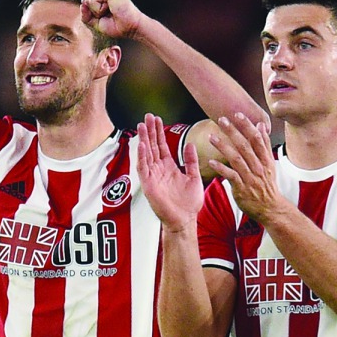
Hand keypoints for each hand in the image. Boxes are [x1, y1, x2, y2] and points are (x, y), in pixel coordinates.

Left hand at [80, 0, 145, 39]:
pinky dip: (99, 9)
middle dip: (94, 13)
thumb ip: (86, 15)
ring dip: (97, 12)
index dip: (92, 15)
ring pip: (89, 1)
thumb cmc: (118, 26)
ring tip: (111, 12)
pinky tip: (111, 9)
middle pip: (86, 1)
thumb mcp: (96, 23)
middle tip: (109, 16)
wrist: (130, 28)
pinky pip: (93, 0)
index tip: (106, 18)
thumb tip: (82, 4)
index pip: (86, 3)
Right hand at [137, 114, 203, 232]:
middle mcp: (159, 170)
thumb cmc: (189, 203)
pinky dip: (142, 156)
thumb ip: (191, 161)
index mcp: (169, 167)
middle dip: (150, 131)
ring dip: (144, 139)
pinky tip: (142, 145)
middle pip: (152, 146)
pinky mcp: (149, 184)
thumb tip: (190, 145)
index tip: (156, 119)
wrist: (185, 220)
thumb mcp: (194, 177)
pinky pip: (144, 168)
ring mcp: (153, 176)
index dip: (159, 132)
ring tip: (142, 125)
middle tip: (147, 116)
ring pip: (146, 154)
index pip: (161, 146)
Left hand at [208, 113, 282, 222]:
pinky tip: (211, 162)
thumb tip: (261, 125)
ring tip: (212, 137)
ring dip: (223, 147)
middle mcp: (258, 167)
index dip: (247, 126)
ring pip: (236, 159)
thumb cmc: (267, 185)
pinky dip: (221, 168)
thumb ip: (264, 144)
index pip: (257, 139)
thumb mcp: (269, 163)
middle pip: (245, 146)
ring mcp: (250, 178)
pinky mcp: (241, 188)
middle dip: (233, 132)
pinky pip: (230, 176)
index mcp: (265, 159)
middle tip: (222, 120)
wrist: (270, 208)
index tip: (237, 114)